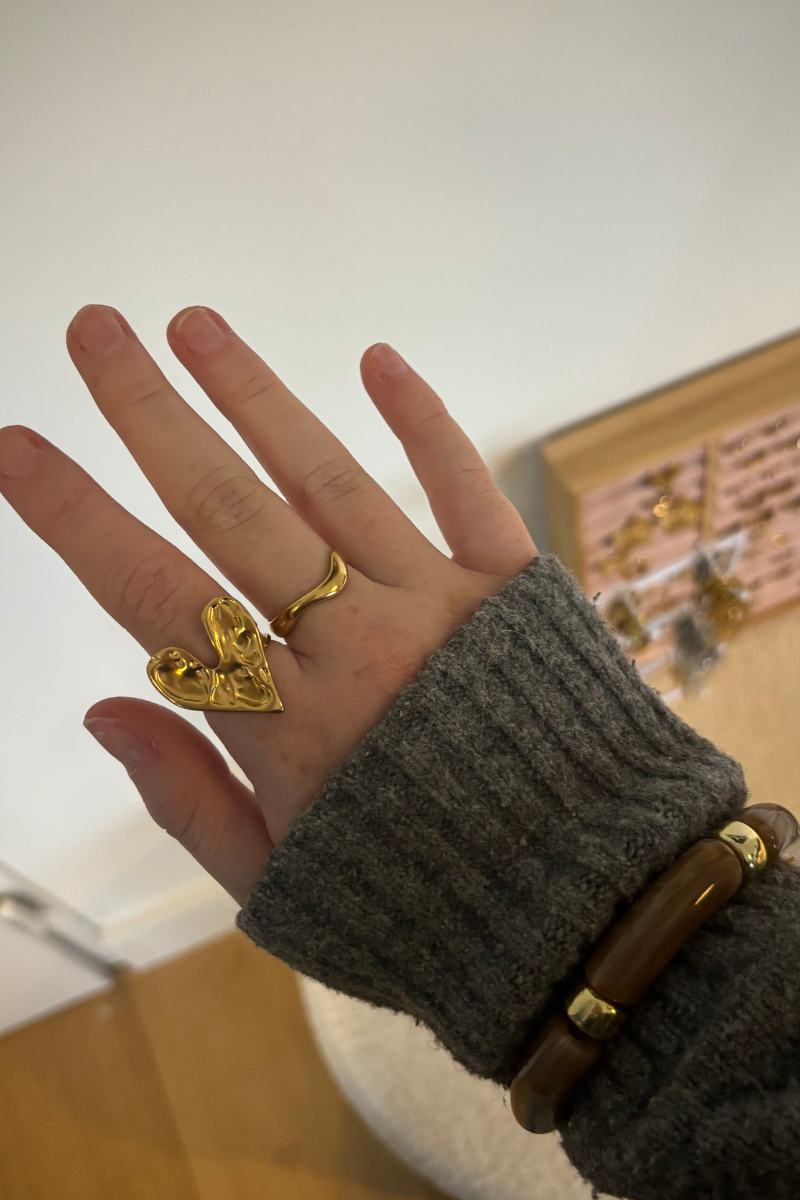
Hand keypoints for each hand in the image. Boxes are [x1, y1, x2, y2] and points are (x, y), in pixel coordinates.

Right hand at [0, 306, 534, 902]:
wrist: (591, 908)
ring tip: (194, 324)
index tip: (16, 447)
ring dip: (258, 395)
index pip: (155, 595)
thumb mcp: (283, 884)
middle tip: (95, 330)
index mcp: (287, 722)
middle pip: (232, 508)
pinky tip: (378, 359)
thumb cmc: (423, 907)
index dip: (76, 516)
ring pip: (331, 480)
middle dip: (151, 414)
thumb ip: (188, 797)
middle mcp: (356, 644)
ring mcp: (439, 605)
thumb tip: (103, 709)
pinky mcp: (516, 589)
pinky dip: (423, 421)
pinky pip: (464, 488)